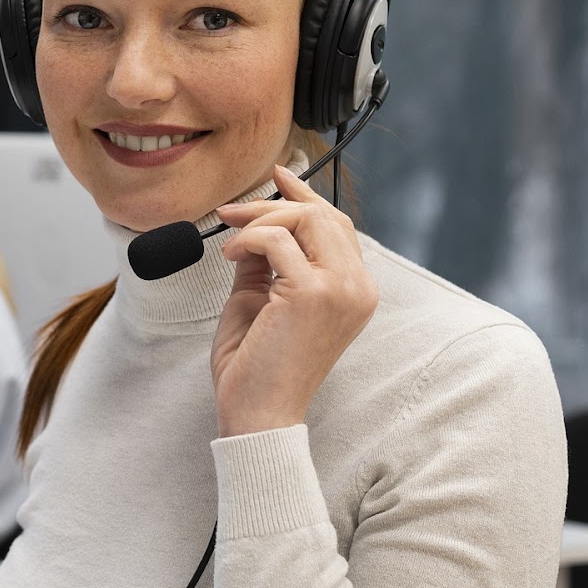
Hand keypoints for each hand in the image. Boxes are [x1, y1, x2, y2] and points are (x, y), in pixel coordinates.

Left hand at [210, 165, 377, 436]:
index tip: (278, 175)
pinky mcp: (314, 294)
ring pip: (306, 219)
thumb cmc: (257, 366)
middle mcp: (358, 288)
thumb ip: (264, 261)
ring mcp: (341, 290)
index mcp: (354, 291)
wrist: (258, 413)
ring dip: (258, 219)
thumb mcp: (261, 299)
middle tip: (230, 211)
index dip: (306, 195)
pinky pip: (277, 240)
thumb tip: (253, 223)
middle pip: (323, 215)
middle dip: (272, 204)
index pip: (337, 226)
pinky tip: (229, 257)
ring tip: (229, 240)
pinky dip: (247, 238)